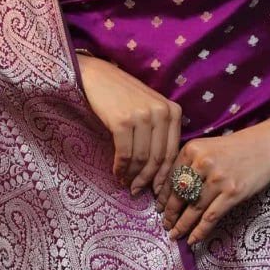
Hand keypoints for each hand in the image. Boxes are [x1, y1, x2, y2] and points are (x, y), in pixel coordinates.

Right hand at [76, 54, 182, 195]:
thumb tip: (158, 170)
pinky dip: (121, 168)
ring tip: (125, 183)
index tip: (156, 189)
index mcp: (173, 111)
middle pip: (158, 158)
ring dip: (132, 176)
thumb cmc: (122, 96)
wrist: (96, 76)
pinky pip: (125, 154)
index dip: (164, 175)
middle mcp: (162, 112)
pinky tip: (116, 173)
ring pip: (142, 159)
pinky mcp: (123, 121)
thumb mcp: (149, 109)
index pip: (172, 152)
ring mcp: (143, 116)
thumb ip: (159, 132)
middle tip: (137, 192)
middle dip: (147, 179)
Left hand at [156, 119, 269, 246]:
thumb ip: (189, 164)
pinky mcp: (232, 193)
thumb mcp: (207, 148)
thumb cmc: (234, 148)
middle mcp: (202, 163)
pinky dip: (200, 231)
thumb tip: (170, 191)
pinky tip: (192, 239)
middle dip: (170, 214)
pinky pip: (210, 217)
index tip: (159, 208)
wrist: (266, 146)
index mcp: (192, 149)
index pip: (171, 178)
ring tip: (175, 234)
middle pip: (180, 195)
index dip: (163, 197)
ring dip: (182, 225)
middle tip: (165, 225)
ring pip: (193, 209)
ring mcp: (218, 179)